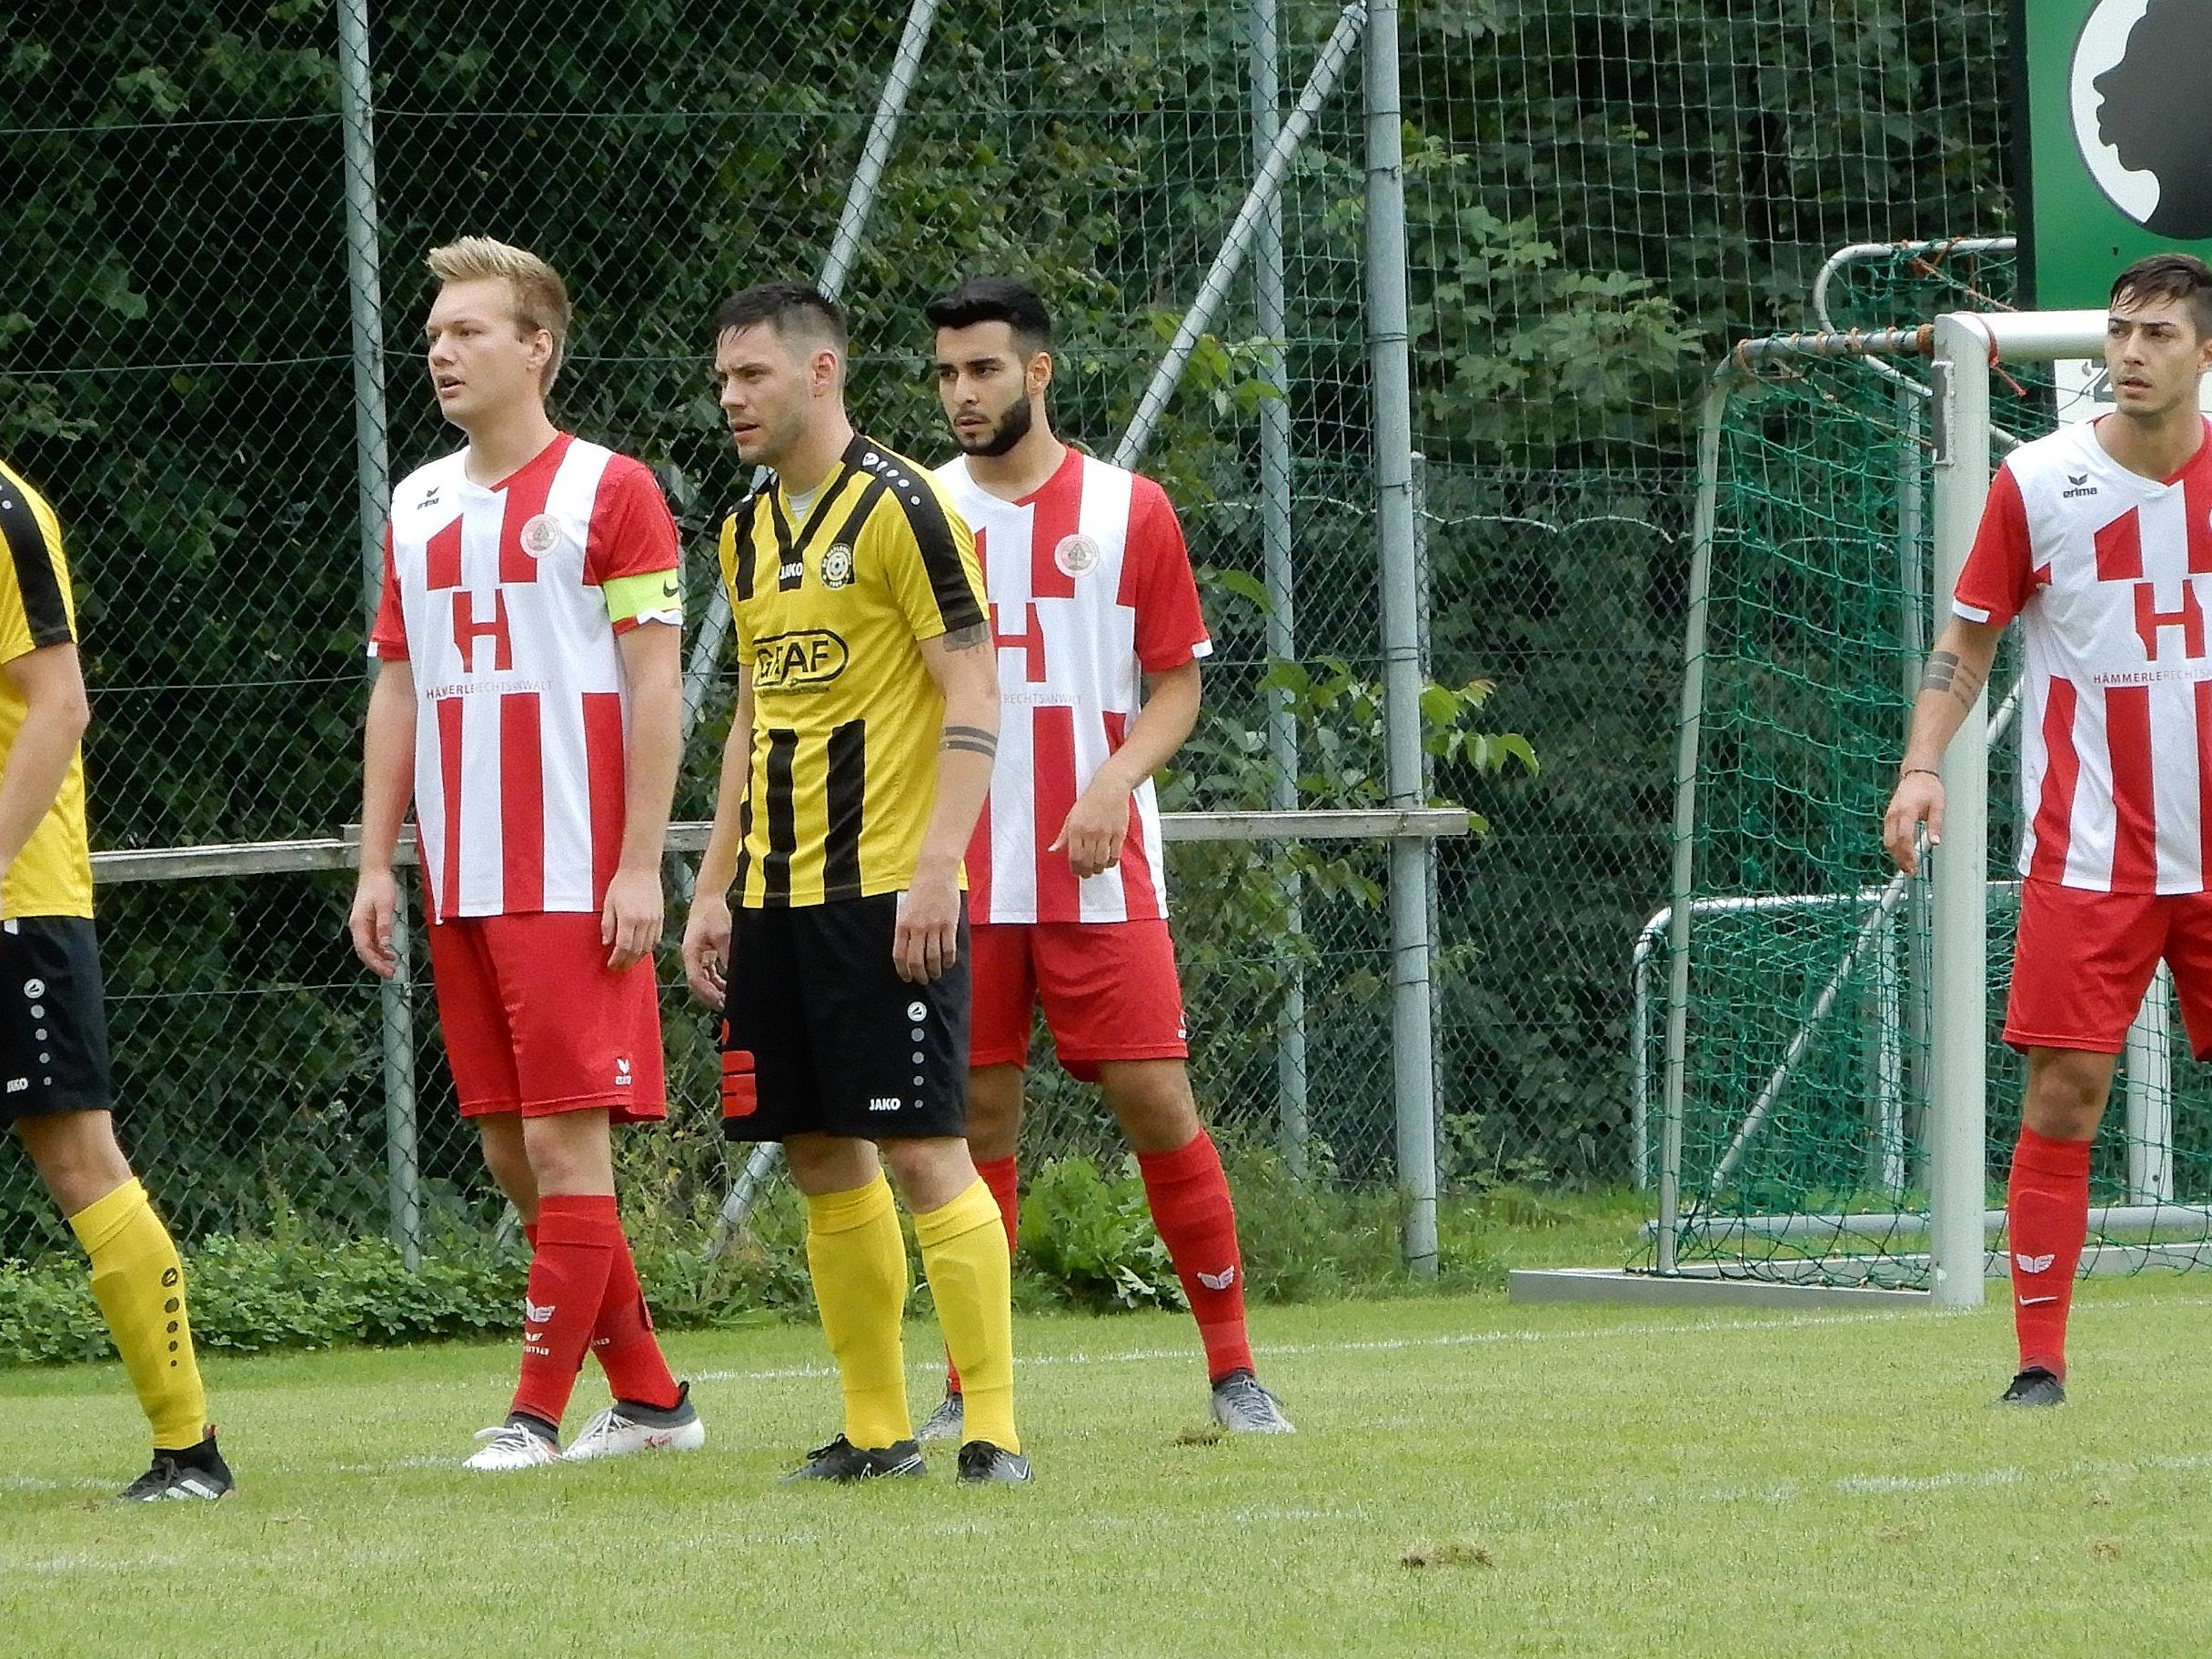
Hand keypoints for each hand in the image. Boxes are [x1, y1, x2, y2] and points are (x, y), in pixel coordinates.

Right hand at [349, 868, 398, 978]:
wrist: (374, 872)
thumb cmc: (379, 886)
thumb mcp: (385, 906)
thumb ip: (384, 925)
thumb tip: (385, 944)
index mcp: (358, 924)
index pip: (364, 950)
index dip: (374, 963)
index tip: (386, 972)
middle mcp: (357, 927)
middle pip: (364, 952)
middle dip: (376, 965)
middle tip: (391, 974)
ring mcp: (361, 925)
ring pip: (368, 948)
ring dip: (379, 959)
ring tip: (392, 967)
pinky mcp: (367, 922)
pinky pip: (372, 941)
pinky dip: (380, 949)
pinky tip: (390, 954)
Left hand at [601, 866, 662, 971]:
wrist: (641, 869)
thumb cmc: (622, 884)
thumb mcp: (608, 903)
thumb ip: (607, 924)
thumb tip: (606, 943)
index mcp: (629, 918)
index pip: (624, 947)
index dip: (617, 959)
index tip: (611, 965)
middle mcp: (644, 922)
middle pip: (636, 951)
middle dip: (626, 963)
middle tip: (618, 968)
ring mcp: (654, 921)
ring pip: (647, 948)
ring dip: (637, 958)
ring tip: (628, 962)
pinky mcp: (660, 918)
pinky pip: (656, 940)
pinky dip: (648, 949)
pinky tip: (640, 951)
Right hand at [682, 890, 732, 1010]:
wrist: (709, 898)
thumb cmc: (712, 912)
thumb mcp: (723, 934)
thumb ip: (727, 954)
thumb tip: (735, 972)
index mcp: (690, 953)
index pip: (696, 980)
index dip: (708, 993)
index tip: (721, 1001)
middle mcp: (691, 957)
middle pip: (698, 984)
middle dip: (711, 996)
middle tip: (726, 1005)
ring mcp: (697, 956)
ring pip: (704, 980)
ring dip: (715, 990)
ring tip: (728, 999)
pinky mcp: (705, 953)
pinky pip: (709, 972)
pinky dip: (718, 981)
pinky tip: (728, 986)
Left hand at [894, 872, 961, 982]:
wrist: (935, 873)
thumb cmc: (920, 889)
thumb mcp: (905, 909)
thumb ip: (906, 929)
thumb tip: (909, 951)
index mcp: (903, 924)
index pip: (900, 955)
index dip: (903, 970)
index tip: (906, 977)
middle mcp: (917, 928)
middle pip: (916, 961)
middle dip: (919, 975)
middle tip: (922, 980)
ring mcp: (934, 926)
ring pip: (933, 958)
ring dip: (934, 970)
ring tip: (935, 974)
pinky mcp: (949, 924)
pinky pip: (949, 949)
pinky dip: (948, 960)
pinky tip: (948, 963)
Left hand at [1051, 778, 1131, 879]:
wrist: (1110, 788)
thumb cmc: (1089, 802)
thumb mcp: (1071, 817)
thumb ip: (1063, 836)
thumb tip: (1052, 850)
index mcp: (1076, 829)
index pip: (1074, 857)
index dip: (1075, 869)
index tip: (1076, 872)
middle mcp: (1090, 833)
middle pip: (1088, 862)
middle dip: (1086, 872)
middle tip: (1086, 874)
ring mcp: (1106, 833)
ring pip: (1102, 861)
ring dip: (1098, 869)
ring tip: (1096, 869)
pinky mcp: (1119, 833)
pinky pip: (1115, 855)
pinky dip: (1111, 862)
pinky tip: (1107, 862)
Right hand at [1882, 770, 1944, 875]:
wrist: (1916, 774)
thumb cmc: (1928, 788)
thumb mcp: (1938, 806)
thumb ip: (1936, 825)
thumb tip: (1935, 843)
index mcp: (1906, 812)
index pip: (1904, 838)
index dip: (1908, 855)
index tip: (1914, 866)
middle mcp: (1894, 815)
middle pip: (1892, 843)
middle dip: (1900, 859)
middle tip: (1911, 871)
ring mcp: (1889, 816)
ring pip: (1887, 841)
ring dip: (1896, 855)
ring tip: (1907, 866)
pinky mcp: (1888, 817)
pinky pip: (1887, 836)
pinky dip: (1893, 847)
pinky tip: (1902, 854)